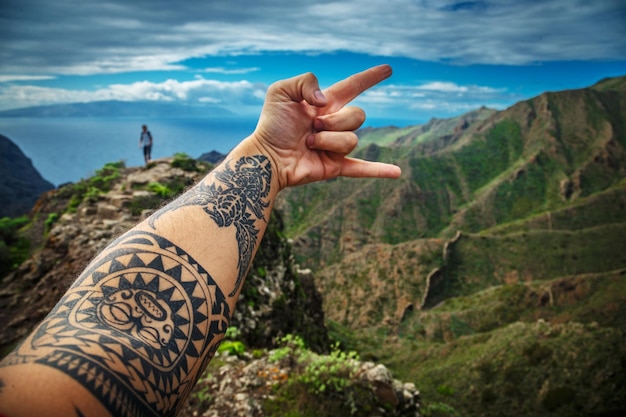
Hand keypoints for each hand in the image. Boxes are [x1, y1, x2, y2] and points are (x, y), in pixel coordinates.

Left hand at [250, 65, 400, 189]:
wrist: (266, 156)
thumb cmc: (271, 124)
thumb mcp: (281, 91)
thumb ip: (306, 82)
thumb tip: (328, 102)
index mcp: (325, 104)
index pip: (354, 86)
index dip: (370, 78)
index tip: (388, 70)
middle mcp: (334, 124)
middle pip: (358, 116)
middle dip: (336, 120)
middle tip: (313, 126)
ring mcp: (335, 146)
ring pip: (352, 140)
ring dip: (329, 141)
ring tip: (309, 143)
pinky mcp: (334, 166)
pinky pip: (361, 169)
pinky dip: (379, 171)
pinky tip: (397, 173)